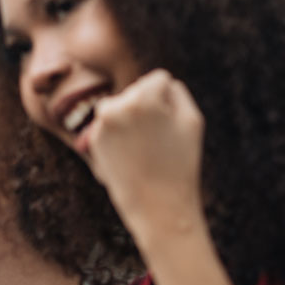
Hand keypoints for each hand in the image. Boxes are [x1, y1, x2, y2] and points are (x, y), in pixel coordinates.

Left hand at [77, 71, 205, 239]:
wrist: (156, 206)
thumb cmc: (180, 162)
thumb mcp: (192, 120)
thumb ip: (176, 92)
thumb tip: (160, 82)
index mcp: (143, 97)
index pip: (159, 79)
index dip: (169, 101)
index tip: (171, 124)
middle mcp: (117, 106)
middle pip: (137, 92)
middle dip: (147, 108)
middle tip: (158, 141)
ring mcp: (101, 125)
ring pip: (120, 106)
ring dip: (130, 118)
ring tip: (144, 146)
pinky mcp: (92, 141)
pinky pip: (110, 125)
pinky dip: (120, 135)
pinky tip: (131, 157)